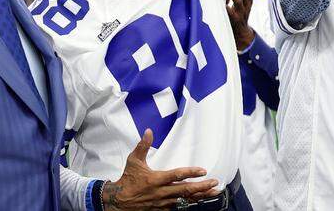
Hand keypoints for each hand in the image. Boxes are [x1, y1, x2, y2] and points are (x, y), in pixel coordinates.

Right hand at [100, 130, 219, 209]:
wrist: (118, 202)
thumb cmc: (127, 180)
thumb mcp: (133, 161)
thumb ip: (142, 146)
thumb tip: (148, 131)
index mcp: (156, 179)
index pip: (176, 175)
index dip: (190, 173)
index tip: (203, 171)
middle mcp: (162, 192)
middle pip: (185, 190)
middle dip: (202, 187)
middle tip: (215, 183)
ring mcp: (163, 203)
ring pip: (185, 200)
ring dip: (200, 196)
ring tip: (213, 192)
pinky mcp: (162, 209)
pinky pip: (179, 207)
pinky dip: (190, 203)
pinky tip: (199, 200)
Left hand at [226, 0, 255, 51]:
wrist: (242, 35)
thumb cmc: (239, 16)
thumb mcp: (241, 5)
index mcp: (248, 2)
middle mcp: (247, 7)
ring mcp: (242, 14)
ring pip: (240, 3)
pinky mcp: (236, 21)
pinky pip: (233, 15)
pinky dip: (229, 9)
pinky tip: (224, 5)